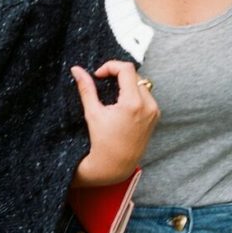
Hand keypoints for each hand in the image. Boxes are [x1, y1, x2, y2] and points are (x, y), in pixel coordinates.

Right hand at [71, 60, 159, 186]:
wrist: (115, 165)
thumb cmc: (102, 142)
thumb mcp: (93, 112)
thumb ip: (86, 88)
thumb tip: (77, 70)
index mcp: (133, 103)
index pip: (126, 69)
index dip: (110, 66)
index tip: (99, 75)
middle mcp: (148, 105)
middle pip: (134, 75)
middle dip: (118, 75)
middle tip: (103, 82)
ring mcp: (153, 111)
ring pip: (141, 84)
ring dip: (127, 84)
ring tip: (113, 94)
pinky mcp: (155, 117)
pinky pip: (146, 96)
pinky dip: (135, 94)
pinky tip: (122, 105)